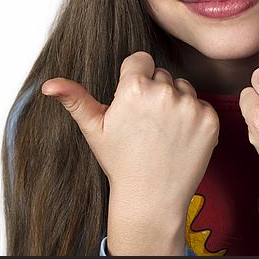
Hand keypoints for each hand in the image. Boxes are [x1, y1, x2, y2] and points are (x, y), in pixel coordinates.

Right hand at [42, 52, 218, 253]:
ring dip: (176, 103)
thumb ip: (75, 99)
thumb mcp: (94, 129)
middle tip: (146, 125)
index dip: (135, 80)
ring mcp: (190, 106)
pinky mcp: (210, 120)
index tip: (132, 103)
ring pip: (183, 88)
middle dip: (155, 92)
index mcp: (135, 88)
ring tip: (162, 133)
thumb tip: (48, 85)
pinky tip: (180, 139)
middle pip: (162, 74)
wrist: (151, 199)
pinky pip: (202, 105)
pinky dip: (195, 119)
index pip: (140, 60)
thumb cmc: (121, 162)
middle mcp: (164, 92)